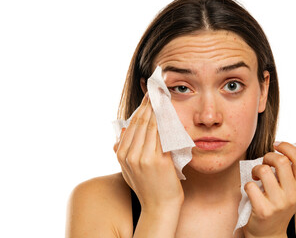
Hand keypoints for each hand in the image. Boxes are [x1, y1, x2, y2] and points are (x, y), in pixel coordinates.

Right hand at [113, 94, 183, 210]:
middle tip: (158, 91)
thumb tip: (120, 134)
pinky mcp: (159, 161)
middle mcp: (130, 154)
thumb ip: (122, 151)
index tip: (149, 96)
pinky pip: (163, 136)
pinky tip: (171, 113)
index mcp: (121, 154)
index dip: (141, 108)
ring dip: (159, 109)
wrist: (159, 207)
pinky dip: (167, 122)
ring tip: (164, 97)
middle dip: (150, 104)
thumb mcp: (128, 170)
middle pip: (141, 122)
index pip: (132, 124)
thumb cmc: (146, 187)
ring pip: (152, 126)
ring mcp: (144, 157)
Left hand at [243, 142, 295, 237]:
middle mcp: (293, 195)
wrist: (269, 234)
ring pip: (264, 171)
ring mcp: (278, 203)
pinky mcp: (263, 210)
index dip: (286, 147)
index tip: (276, 145)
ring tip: (256, 176)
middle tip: (264, 162)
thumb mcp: (295, 192)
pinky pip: (250, 186)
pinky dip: (247, 185)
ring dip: (256, 169)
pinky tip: (251, 191)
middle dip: (268, 156)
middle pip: (280, 161)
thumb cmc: (280, 207)